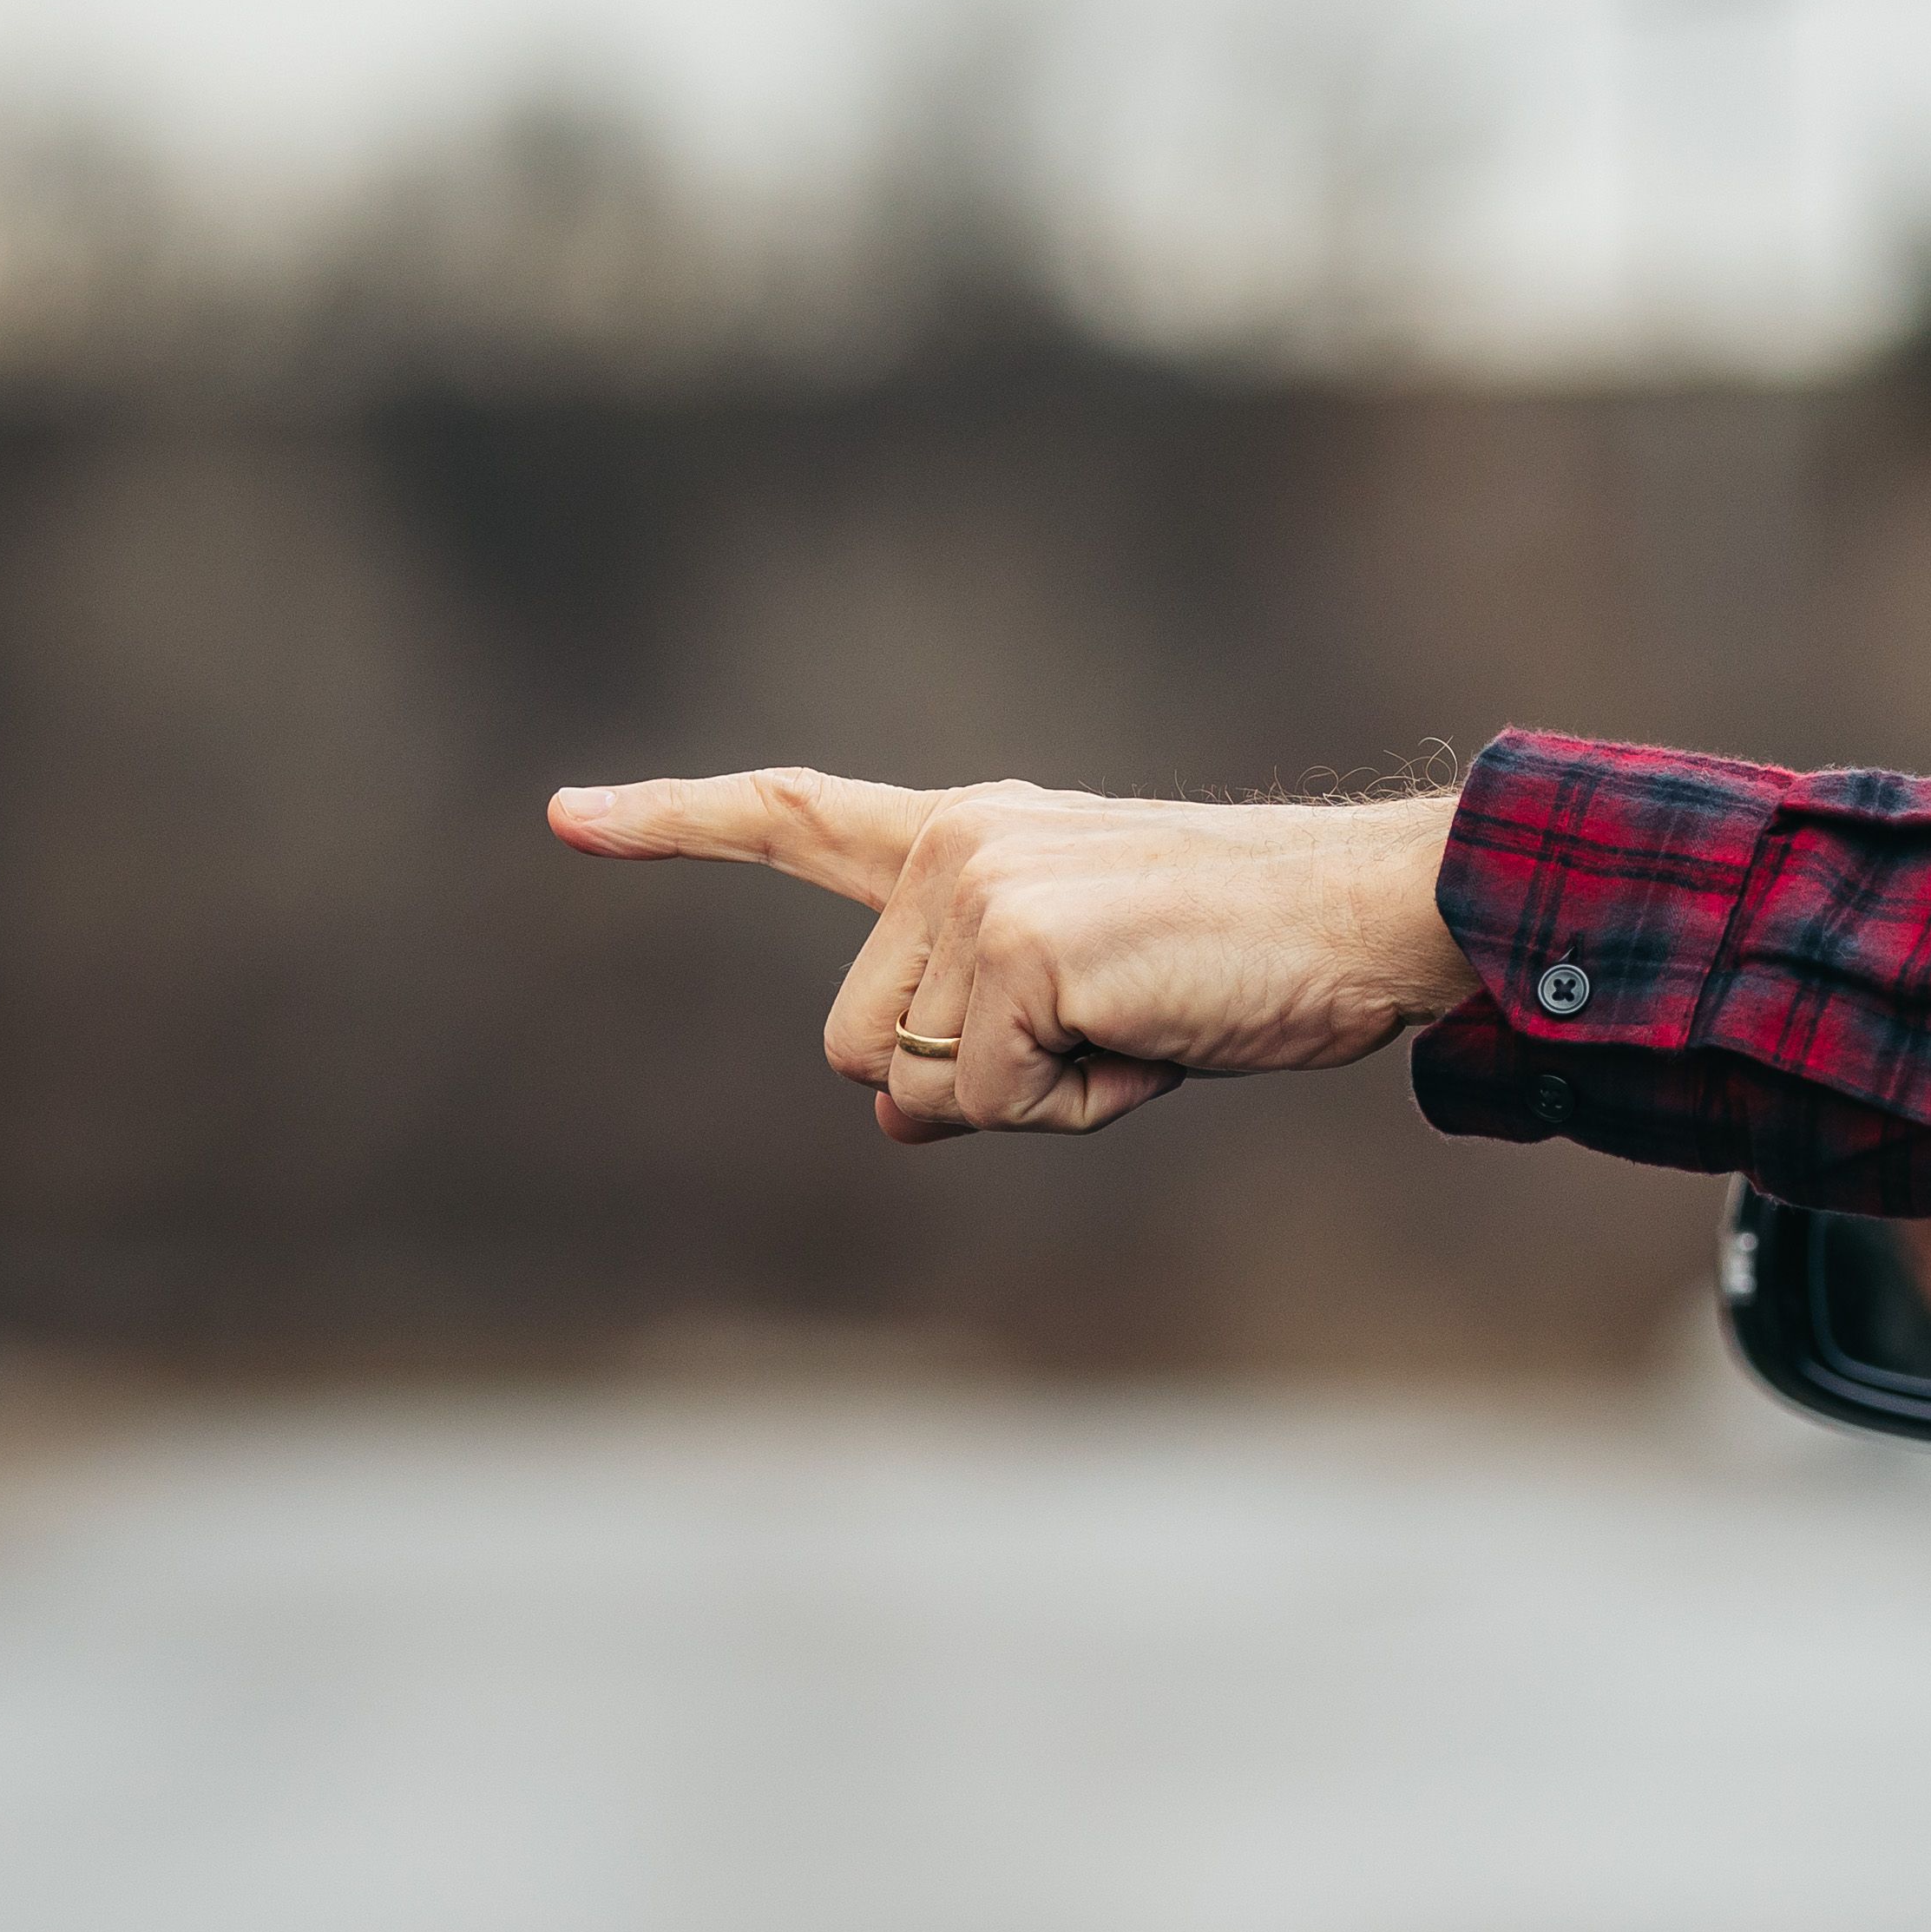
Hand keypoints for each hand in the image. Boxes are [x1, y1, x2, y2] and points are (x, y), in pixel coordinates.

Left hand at [544, 771, 1473, 1140]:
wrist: (1367, 913)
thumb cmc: (1247, 958)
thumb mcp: (1087, 990)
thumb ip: (969, 1031)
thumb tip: (889, 1116)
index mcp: (965, 836)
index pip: (793, 815)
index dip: (672, 820)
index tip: (563, 816)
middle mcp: (952, 846)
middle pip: (857, 1049)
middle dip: (968, 1083)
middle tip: (1107, 1027)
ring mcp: (979, 891)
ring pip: (920, 1089)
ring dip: (1034, 1097)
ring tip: (1142, 1023)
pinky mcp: (1020, 951)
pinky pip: (995, 1105)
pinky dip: (1082, 1108)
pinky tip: (1157, 1038)